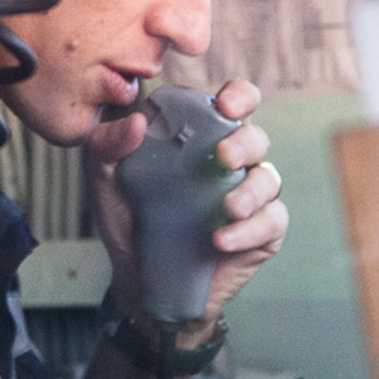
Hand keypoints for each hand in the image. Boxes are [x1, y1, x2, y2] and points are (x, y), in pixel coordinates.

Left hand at [87, 78, 287, 338]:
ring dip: (251, 192)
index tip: (226, 104)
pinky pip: (271, 222)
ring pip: (269, 179)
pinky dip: (249, 230)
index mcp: (202, 138)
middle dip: (245, 142)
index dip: (240, 96)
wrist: (138, 282)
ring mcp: (250, 198)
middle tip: (222, 156)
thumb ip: (108, 147)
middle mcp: (232, 163)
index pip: (234, 104)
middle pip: (256, 138)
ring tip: (228, 207)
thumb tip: (136, 122)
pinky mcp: (261, 234)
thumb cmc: (127, 221)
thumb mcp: (107, 183)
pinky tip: (220, 240)